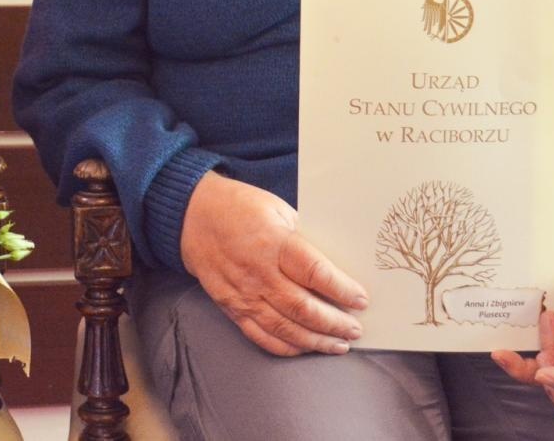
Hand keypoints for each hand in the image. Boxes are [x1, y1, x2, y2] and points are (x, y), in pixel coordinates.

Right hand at [179, 171, 367, 356]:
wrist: (192, 215)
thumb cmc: (239, 207)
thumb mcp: (278, 209)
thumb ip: (303, 237)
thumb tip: (334, 264)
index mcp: (274, 242)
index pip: (315, 273)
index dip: (342, 290)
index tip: (360, 299)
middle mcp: (258, 272)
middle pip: (303, 308)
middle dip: (334, 323)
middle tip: (355, 329)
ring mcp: (243, 293)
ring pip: (285, 328)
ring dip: (315, 340)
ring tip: (338, 345)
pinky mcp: (231, 307)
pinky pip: (261, 335)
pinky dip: (286, 347)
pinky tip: (304, 347)